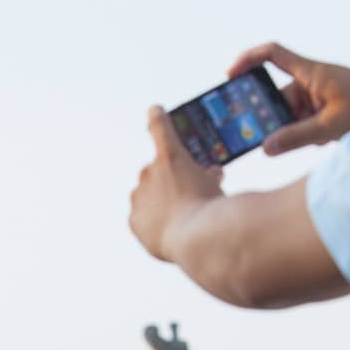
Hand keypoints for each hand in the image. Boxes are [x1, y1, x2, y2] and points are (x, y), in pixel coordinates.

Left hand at [129, 106, 223, 263]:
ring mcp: (138, 195)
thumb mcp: (215, 185)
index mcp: (170, 154)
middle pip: (156, 170)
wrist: (197, 238)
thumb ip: (209, 176)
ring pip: (147, 194)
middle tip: (185, 192)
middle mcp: (148, 170)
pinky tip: (167, 229)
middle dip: (170, 179)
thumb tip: (212, 174)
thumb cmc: (210, 207)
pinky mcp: (134, 219)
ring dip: (160, 200)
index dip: (157, 117)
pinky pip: (142, 217)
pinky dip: (152, 221)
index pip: (159, 124)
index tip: (154, 111)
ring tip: (179, 217)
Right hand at [228, 42, 349, 154]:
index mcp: (311, 72)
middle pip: (275, 97)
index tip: (230, 76)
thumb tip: (265, 148)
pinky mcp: (325, 111)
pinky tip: (321, 143)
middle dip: (268, 118)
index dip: (248, 60)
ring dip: (292, 132)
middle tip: (256, 135)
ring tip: (306, 142)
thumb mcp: (332, 126)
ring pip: (289, 116)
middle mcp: (311, 82)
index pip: (272, 54)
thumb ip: (296, 138)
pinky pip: (303, 124)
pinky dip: (306, 136)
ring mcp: (318, 97)